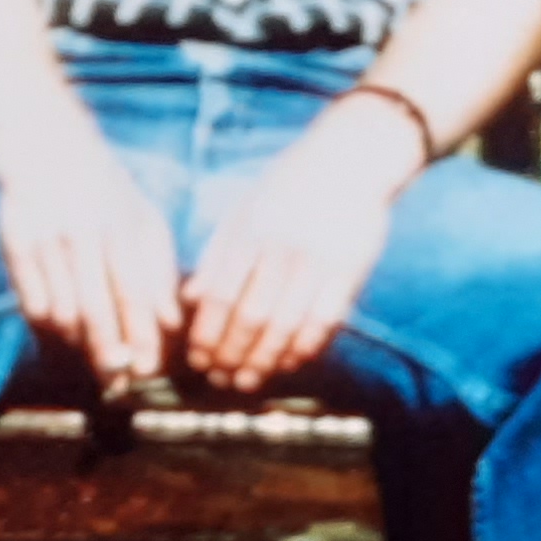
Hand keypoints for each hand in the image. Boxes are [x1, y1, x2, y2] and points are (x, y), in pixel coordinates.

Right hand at [0, 130, 182, 390]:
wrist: (48, 149)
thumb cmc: (108, 196)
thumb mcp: (145, 223)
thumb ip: (160, 273)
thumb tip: (172, 324)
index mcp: (122, 230)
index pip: (135, 295)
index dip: (142, 338)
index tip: (147, 370)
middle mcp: (84, 236)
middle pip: (96, 310)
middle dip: (108, 353)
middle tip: (116, 382)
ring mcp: (47, 240)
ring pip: (62, 313)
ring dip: (77, 339)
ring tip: (88, 344)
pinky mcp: (15, 244)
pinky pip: (31, 302)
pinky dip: (47, 320)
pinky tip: (60, 320)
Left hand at [181, 90, 423, 392]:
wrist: (350, 158)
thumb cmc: (287, 186)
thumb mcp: (243, 209)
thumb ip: (217, 254)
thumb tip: (190, 299)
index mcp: (249, 233)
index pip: (220, 295)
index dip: (206, 335)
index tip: (198, 359)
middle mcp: (281, 249)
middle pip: (250, 317)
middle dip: (230, 355)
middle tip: (219, 378)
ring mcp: (318, 261)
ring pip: (286, 326)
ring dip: (264, 361)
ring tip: (247, 381)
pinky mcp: (350, 271)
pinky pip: (325, 321)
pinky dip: (304, 348)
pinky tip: (288, 363)